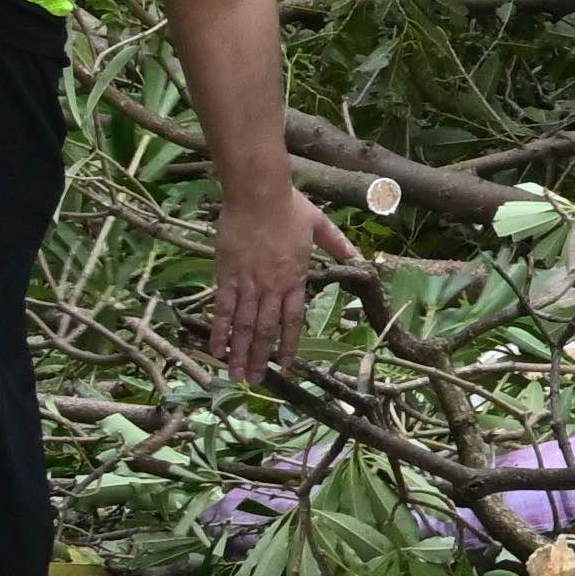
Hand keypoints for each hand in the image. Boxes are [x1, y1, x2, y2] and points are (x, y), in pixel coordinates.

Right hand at [210, 168, 338, 383]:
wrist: (259, 194)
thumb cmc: (289, 207)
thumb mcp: (320, 225)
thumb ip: (337, 244)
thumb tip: (358, 255)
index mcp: (296, 277)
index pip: (293, 319)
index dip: (290, 343)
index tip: (286, 364)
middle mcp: (273, 286)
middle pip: (266, 330)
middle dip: (260, 357)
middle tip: (255, 381)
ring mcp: (249, 283)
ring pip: (243, 326)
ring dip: (239, 352)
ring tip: (235, 374)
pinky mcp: (227, 276)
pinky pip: (222, 309)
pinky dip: (219, 331)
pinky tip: (216, 349)